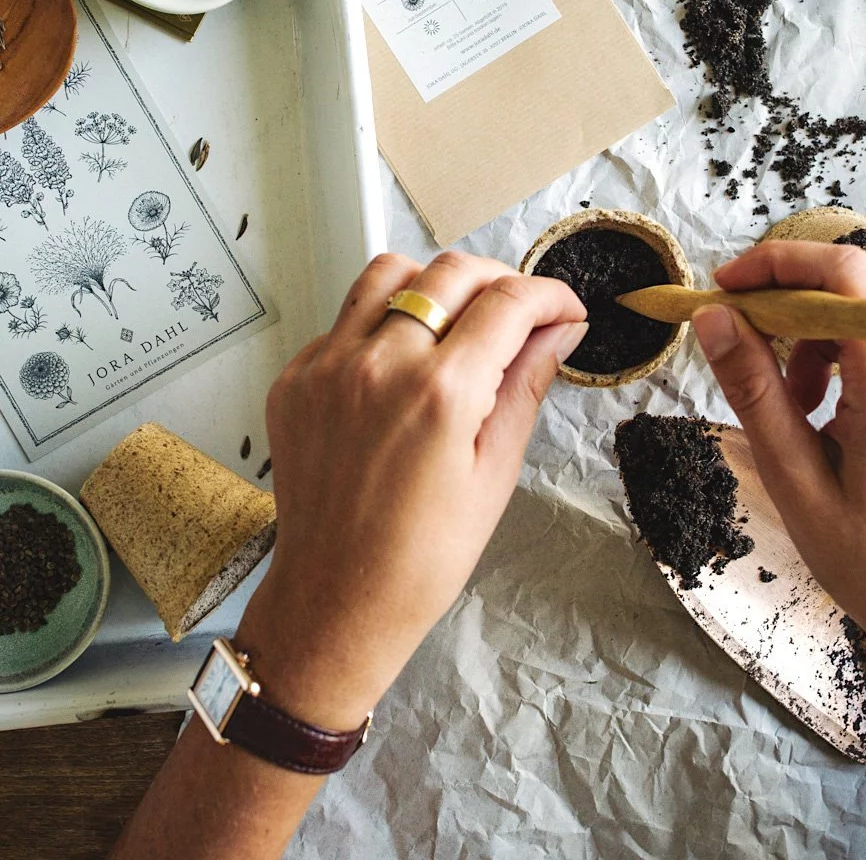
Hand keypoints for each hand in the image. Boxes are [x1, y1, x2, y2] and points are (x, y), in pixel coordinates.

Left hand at [235, 252, 585, 727]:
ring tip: (457, 320)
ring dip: (435, 283)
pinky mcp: (296, 378)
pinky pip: (346, 317)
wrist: (336, 601)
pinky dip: (384, 322)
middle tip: (520, 312)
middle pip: (452, 271)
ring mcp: (328, 366)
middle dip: (501, 279)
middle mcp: (380, 364)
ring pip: (390, 272)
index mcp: (441, 393)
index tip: (564, 310)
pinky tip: (403, 362)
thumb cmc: (422, 555)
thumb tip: (560, 331)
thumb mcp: (495, 472)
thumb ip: (526, 384)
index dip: (550, 296)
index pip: (510, 302)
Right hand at [690, 241, 865, 690]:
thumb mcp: (794, 477)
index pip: (841, 272)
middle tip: (744, 340)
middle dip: (792, 300)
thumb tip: (713, 317)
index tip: (724, 287)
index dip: (775, 264)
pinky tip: (837, 411)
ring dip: (825, 332)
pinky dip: (860, 352)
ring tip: (795, 403)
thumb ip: (752, 387)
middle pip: (860, 282)